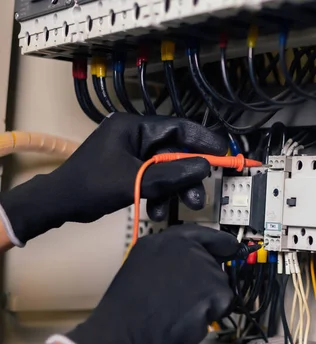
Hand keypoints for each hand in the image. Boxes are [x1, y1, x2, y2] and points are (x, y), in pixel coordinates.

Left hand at [0, 113, 227, 244]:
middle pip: (174, 151)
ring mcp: (132, 152)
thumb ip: (171, 175)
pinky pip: (155, 177)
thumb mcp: (135, 181)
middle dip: (188, 175)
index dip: (203, 140)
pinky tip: (158, 210)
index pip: (177, 127)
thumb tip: (204, 168)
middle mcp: (135, 135)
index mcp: (133, 126)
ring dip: (176, 188)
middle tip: (199, 196)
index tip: (222, 153)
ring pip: (167, 168)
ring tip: (183, 207)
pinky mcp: (130, 168)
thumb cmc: (91, 187)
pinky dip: (161, 193)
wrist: (59, 204)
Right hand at [64, 224, 237, 343]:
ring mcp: (200, 267)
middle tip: (181, 301)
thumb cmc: (126, 313)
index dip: (218, 242)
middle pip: (214, 263)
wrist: (122, 335)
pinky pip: (225, 302)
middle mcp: (184, 248)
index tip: (229, 246)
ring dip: (208, 300)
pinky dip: (213, 314)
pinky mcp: (212, 289)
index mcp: (162, 241)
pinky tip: (189, 318)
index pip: (200, 233)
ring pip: (221, 284)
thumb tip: (195, 267)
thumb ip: (170, 261)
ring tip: (179, 310)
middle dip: (206, 284)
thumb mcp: (141, 269)